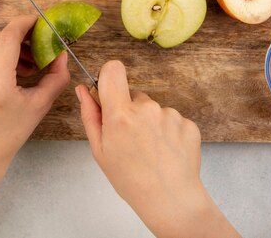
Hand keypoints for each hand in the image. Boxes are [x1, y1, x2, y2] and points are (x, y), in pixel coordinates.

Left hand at [0, 15, 70, 169]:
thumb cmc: (9, 134)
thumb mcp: (39, 106)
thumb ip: (56, 77)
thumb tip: (61, 53)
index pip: (8, 38)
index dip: (23, 23)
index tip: (36, 21)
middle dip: (18, 36)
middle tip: (35, 46)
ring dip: (5, 44)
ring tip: (23, 62)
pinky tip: (7, 70)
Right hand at [76, 61, 239, 237]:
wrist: (170, 200)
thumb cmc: (131, 179)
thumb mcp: (100, 150)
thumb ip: (90, 115)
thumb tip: (82, 89)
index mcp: (120, 115)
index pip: (113, 70)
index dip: (110, 77)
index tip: (110, 92)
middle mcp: (146, 109)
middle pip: (134, 95)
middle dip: (131, 111)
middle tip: (132, 140)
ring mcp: (170, 115)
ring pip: (154, 109)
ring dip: (151, 123)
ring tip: (151, 150)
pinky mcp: (188, 123)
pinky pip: (172, 119)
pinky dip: (168, 132)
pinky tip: (165, 152)